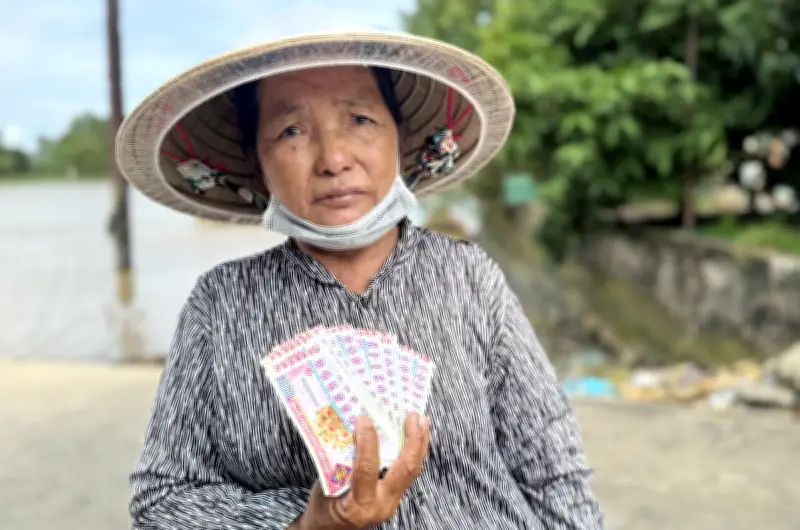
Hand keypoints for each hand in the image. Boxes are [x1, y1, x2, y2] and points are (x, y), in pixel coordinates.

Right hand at [292, 412, 430, 529]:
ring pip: (413, 470)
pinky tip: (416, 438)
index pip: (368, 469)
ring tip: (423, 420)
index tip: (364, 419)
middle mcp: (381, 505)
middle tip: (413, 415)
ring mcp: (391, 503)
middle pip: (406, 469)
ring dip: (419, 443)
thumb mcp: (325, 486)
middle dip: (413, 440)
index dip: (367, 442)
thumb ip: (341, 462)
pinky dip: (413, 453)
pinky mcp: (395, 498)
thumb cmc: (324, 509)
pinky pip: (408, 473)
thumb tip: (353, 430)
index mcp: (359, 505)